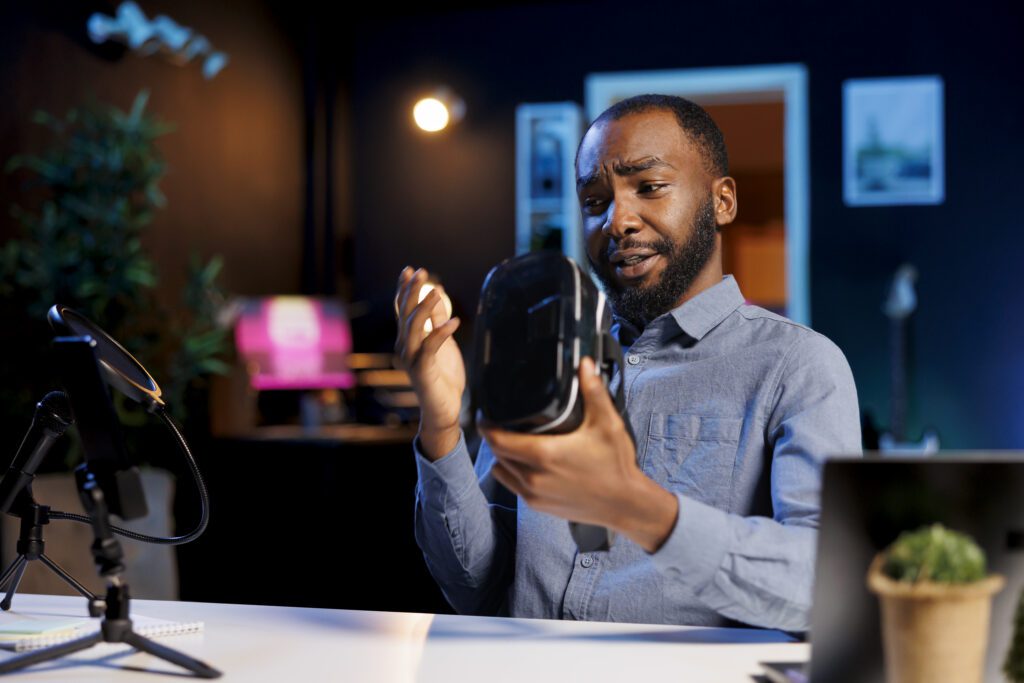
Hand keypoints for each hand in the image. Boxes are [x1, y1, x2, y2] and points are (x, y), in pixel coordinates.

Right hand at [394, 266, 464, 459]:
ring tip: (436, 292)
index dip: (404, 289)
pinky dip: (441, 332)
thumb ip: (436, 322)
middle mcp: (404, 347)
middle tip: (421, 272)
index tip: (410, 270)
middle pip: (404, 314)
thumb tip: (435, 296)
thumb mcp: (442, 344)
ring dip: (424, 308)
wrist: (443, 410)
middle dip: (411, 292)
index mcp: (407, 340)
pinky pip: (430, 347)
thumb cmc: (443, 377)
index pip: (402, 310)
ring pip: (413, 328)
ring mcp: (410, 359)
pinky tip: (455, 321)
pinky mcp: (422, 371)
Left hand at [480, 357, 678, 551]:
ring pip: (501, 471)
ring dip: (502, 457)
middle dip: (495, 437)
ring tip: (511, 442)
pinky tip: (523, 463)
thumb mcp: (606, 424)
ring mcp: (534, 494)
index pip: (497, 440)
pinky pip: (512, 486)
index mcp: (544, 454)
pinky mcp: (538, 505)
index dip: (486, 426)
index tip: (486, 416)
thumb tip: (584, 365)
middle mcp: (534, 476)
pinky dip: (512, 473)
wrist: (624, 503)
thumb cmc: (615, 465)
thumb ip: (593, 392)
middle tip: (500, 423)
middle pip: (497, 454)